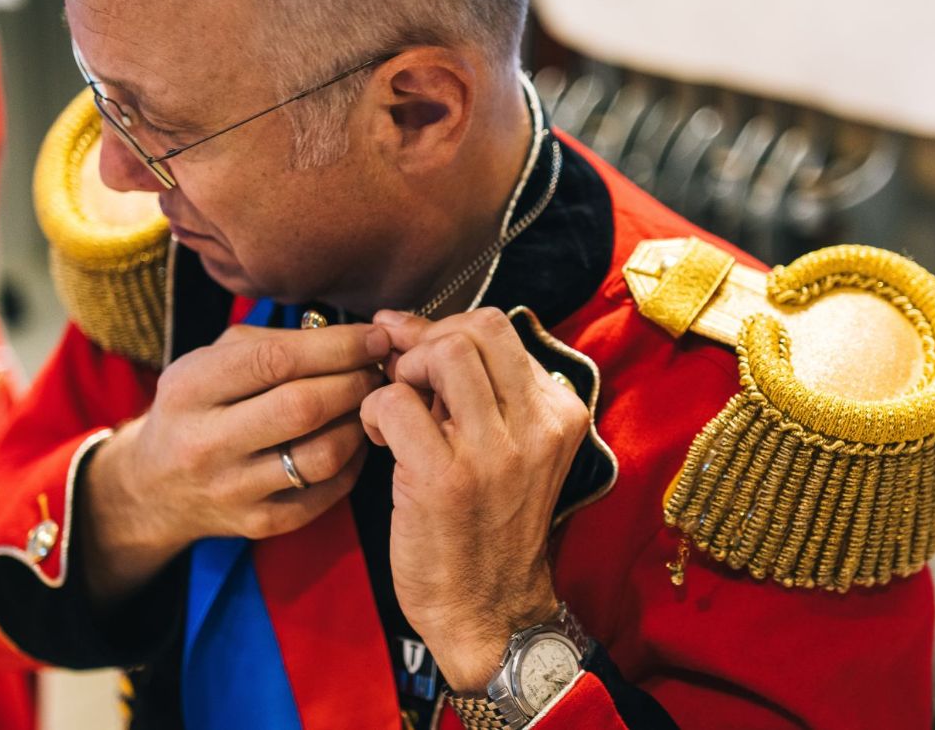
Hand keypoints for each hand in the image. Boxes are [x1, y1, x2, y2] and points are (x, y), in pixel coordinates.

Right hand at [82, 322, 390, 602]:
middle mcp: (204, 442)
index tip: (376, 338)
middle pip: (303, 408)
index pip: (275, 360)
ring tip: (371, 404)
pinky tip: (357, 438)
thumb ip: (275, 340)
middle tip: (379, 370)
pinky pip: (326, 492)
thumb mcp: (214, 359)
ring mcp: (232, 489)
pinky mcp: (259, 523)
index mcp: (190, 387)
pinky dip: (354, 461)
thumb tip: (352, 336)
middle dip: (356, 383)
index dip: (337, 347)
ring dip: (360, 423)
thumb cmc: (200, 403)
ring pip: (322, 456)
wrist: (155, 485)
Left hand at [360, 308, 589, 691]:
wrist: (488, 610)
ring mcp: (495, 452)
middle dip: (428, 341)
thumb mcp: (510, 448)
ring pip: (445, 353)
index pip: (501, 327)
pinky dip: (375, 410)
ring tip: (397, 409)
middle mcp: (538, 425)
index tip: (415, 351)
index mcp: (559, 412)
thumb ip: (479, 388)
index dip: (445, 329)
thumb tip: (404, 325)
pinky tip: (379, 439)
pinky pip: (397, 401)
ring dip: (405, 371)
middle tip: (407, 379)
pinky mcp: (447, 479)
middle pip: (479, 328)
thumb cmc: (489, 523)